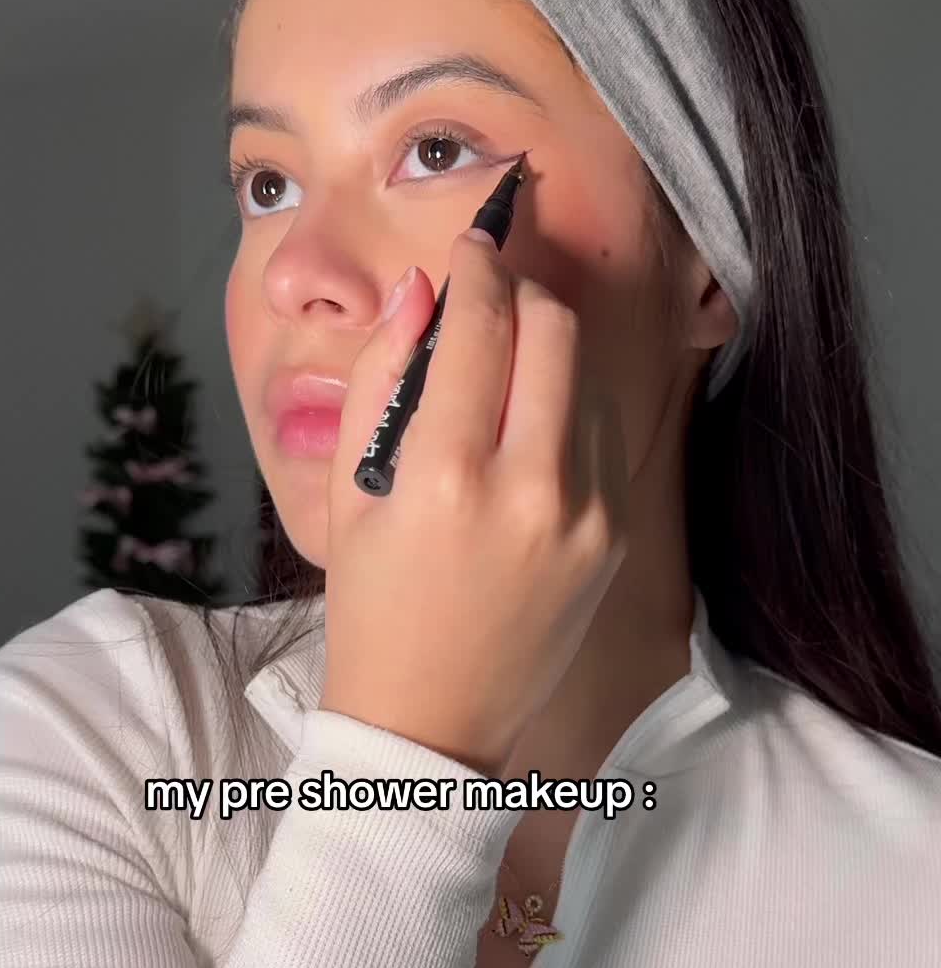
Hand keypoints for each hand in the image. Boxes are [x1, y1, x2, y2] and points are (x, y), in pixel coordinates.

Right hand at [319, 228, 628, 777]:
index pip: (482, 325)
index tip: (472, 246)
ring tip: (505, 365)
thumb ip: (380, 379)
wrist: (431, 722)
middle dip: (523, 291)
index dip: (478, 267)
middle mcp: (531, 490)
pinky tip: (531, 429)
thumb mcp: (350, 493)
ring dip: (549, 348)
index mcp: (447, 478)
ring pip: (590, 376)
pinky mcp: (616, 537)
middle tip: (492, 293)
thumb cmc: (374, 608)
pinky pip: (604, 436)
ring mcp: (587, 517)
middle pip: (554, 330)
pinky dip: (570, 409)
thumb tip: (420, 293)